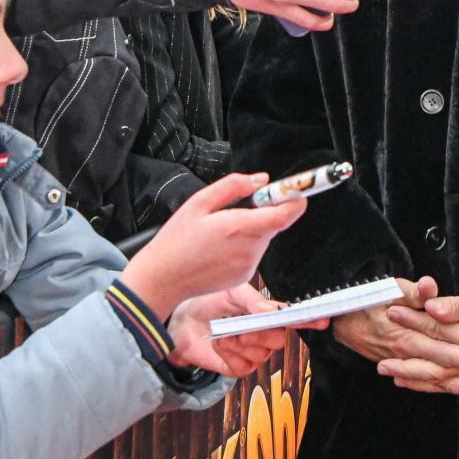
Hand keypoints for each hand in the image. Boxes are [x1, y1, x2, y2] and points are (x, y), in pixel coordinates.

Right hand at [121, 173, 306, 319]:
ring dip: (252, 229)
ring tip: (221, 231)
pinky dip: (245, 244)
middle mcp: (248, 249)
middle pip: (274, 224)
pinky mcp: (245, 276)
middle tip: (240, 206)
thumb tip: (260, 180)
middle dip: (264, 212)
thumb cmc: (176, 240)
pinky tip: (221, 247)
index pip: (283, 215)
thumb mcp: (198, 202)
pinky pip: (255, 252)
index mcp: (238, 227)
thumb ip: (233, 186)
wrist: (163, 278)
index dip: (294, 200)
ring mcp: (248, 266)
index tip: (296, 190)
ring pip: (264, 237)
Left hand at [168, 283, 328, 376]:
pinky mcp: (237, 367)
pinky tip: (219, 344)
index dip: (310, 320)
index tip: (322, 320)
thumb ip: (252, 300)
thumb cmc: (208, 300)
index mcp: (267, 313)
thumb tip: (269, 311)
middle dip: (259, 335)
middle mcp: (264, 334)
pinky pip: (243, 368)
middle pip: (277, 340)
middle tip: (241, 328)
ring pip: (260, 356)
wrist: (181, 320)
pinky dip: (229, 356)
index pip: (294, 318)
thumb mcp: (230, 291)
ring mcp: (252, 352)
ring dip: (239, 344)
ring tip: (222, 333)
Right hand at [332, 275, 458, 402]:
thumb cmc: (367, 301)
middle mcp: (411, 357)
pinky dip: (454, 390)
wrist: (340, 321)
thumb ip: (413, 291)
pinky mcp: (408, 368)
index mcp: (408, 337)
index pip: (443, 351)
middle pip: (449, 375)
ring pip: (444, 383)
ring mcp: (409, 366)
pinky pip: (432, 384)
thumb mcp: (389, 289)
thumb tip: (430, 286)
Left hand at [386, 285, 458, 377]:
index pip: (436, 331)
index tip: (392, 311)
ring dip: (416, 378)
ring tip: (392, 376)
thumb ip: (457, 306)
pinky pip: (455, 384)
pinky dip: (434, 385)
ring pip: (442, 379)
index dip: (413, 320)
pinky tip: (417, 382)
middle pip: (434, 364)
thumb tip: (431, 307)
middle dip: (406, 362)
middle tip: (381, 362)